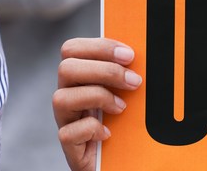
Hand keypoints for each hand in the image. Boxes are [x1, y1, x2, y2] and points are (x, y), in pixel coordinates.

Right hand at [54, 38, 142, 170]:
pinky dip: (91, 129)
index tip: (130, 55)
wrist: (121, 158)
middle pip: (66, 68)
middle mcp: (68, 95)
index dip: (100, 47)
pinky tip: (108, 132)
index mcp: (80, 77)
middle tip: (134, 82)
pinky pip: (67, 132)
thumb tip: (146, 54)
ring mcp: (65, 119)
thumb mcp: (128, 91)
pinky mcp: (68, 144)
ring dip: (98, 98)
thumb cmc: (126, 121)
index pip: (72, 49)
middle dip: (105, 70)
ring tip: (122, 108)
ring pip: (60, 98)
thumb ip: (128, 72)